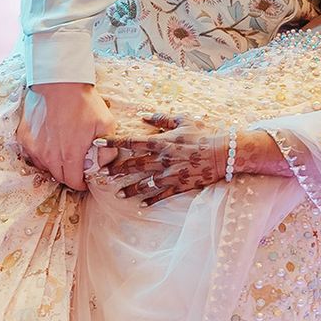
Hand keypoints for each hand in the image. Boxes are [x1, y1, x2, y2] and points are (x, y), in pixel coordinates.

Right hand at [17, 81, 118, 190]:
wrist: (60, 83)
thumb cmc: (84, 102)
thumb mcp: (105, 123)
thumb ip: (107, 147)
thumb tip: (105, 163)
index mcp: (71, 155)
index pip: (73, 182)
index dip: (80, 183)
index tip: (84, 179)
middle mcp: (50, 156)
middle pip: (58, 176)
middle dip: (69, 175)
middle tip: (76, 166)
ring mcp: (35, 147)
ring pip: (45, 167)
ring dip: (55, 165)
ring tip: (63, 153)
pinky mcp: (24, 137)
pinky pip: (33, 155)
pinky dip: (42, 154)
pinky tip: (50, 143)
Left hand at [104, 112, 231, 206]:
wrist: (223, 152)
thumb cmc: (204, 133)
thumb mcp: (183, 120)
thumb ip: (162, 119)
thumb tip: (143, 115)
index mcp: (162, 141)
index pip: (132, 141)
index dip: (113, 142)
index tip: (97, 143)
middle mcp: (163, 159)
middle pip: (134, 165)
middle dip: (117, 170)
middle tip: (102, 174)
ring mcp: (171, 174)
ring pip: (145, 183)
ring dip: (130, 189)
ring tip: (117, 194)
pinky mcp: (180, 185)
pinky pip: (162, 195)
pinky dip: (151, 200)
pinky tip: (142, 205)